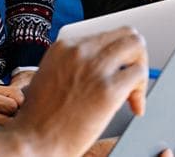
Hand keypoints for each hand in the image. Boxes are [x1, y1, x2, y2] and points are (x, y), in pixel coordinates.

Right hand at [0, 26, 148, 155]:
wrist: (33, 140)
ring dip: (139, 68)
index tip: (114, 72)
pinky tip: (133, 106)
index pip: (105, 35)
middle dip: (134, 55)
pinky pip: (139, 73)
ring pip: (136, 46)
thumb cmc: (41, 117)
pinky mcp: (108, 89)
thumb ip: (74, 65)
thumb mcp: (51, 75)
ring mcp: (95, 67)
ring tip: (132, 93)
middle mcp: (80, 51)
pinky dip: (141, 90)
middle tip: (130, 77)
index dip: (115, 55)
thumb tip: (102, 66)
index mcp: (64, 46)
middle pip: (125, 34)